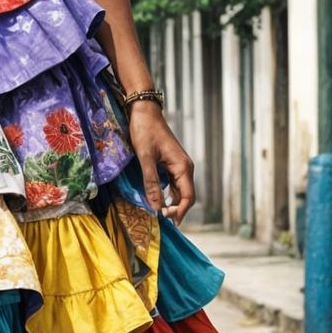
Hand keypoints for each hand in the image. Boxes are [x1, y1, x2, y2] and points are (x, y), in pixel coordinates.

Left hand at [127, 103, 195, 223]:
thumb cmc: (144, 131)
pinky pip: (172, 183)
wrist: (144, 112)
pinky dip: (166, 193)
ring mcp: (178, 165)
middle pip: (185, 196)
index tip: (164, 218)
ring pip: (178, 190)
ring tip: (159, 214)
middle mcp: (184, 167)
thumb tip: (155, 207)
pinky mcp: (170, 163)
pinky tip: (157, 199)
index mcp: (183, 167)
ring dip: (171, 203)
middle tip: (161, 220)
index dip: (179, 211)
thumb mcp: (145, 158)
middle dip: (176, 209)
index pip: (187, 196)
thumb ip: (151, 182)